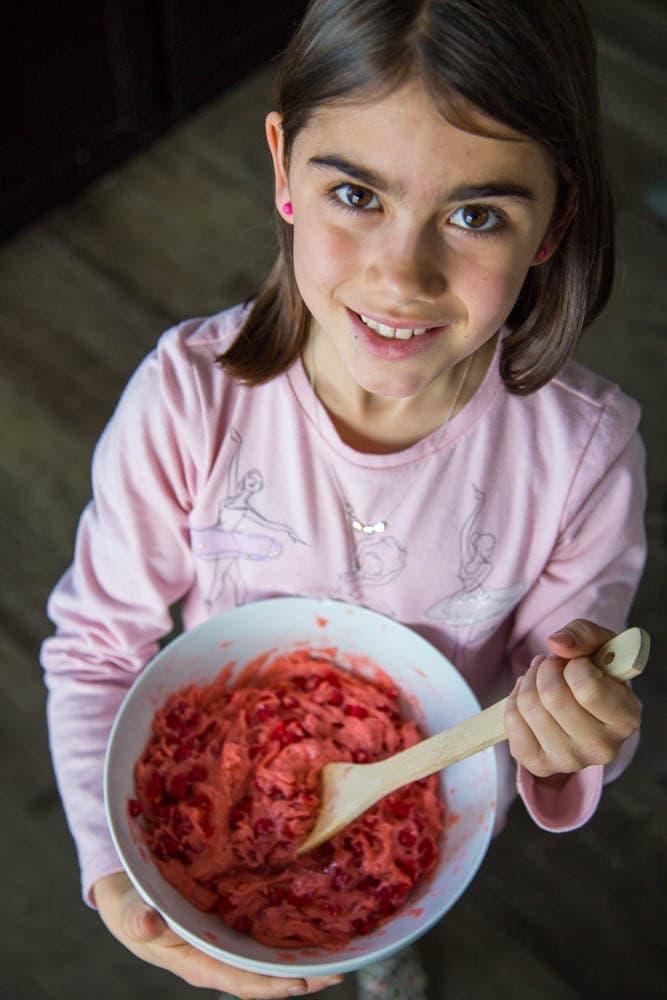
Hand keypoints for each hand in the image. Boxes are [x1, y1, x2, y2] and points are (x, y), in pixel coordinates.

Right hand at [94, 872, 342, 998]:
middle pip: (263, 973)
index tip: (299, 983)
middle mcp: (217, 955)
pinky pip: (263, 933)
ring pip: (268, 956)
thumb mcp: (126, 909)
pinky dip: (288, 933)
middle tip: (339, 971)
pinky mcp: (231, 923)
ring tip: (339, 955)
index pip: (237, 978)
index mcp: (194, 960)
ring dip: (301, 957)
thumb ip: (136, 917)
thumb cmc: (126, 904)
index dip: (268, 983)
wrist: (126, 890)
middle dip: (300, 976)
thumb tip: (149, 924)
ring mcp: (226, 941)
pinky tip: (314, 925)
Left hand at [504, 619, 640, 781]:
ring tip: (541, 677)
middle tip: (552, 665)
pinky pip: (511, 723)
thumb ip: (583, 633)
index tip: (578, 663)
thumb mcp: (600, 644)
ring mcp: (570, 761)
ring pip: (529, 707)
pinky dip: (514, 699)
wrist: (585, 706)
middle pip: (552, 696)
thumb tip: (556, 643)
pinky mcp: (540, 764)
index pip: (586, 686)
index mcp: (625, 719)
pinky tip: (529, 695)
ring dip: (529, 680)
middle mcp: (601, 748)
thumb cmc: (596, 671)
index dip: (574, 664)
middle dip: (546, 668)